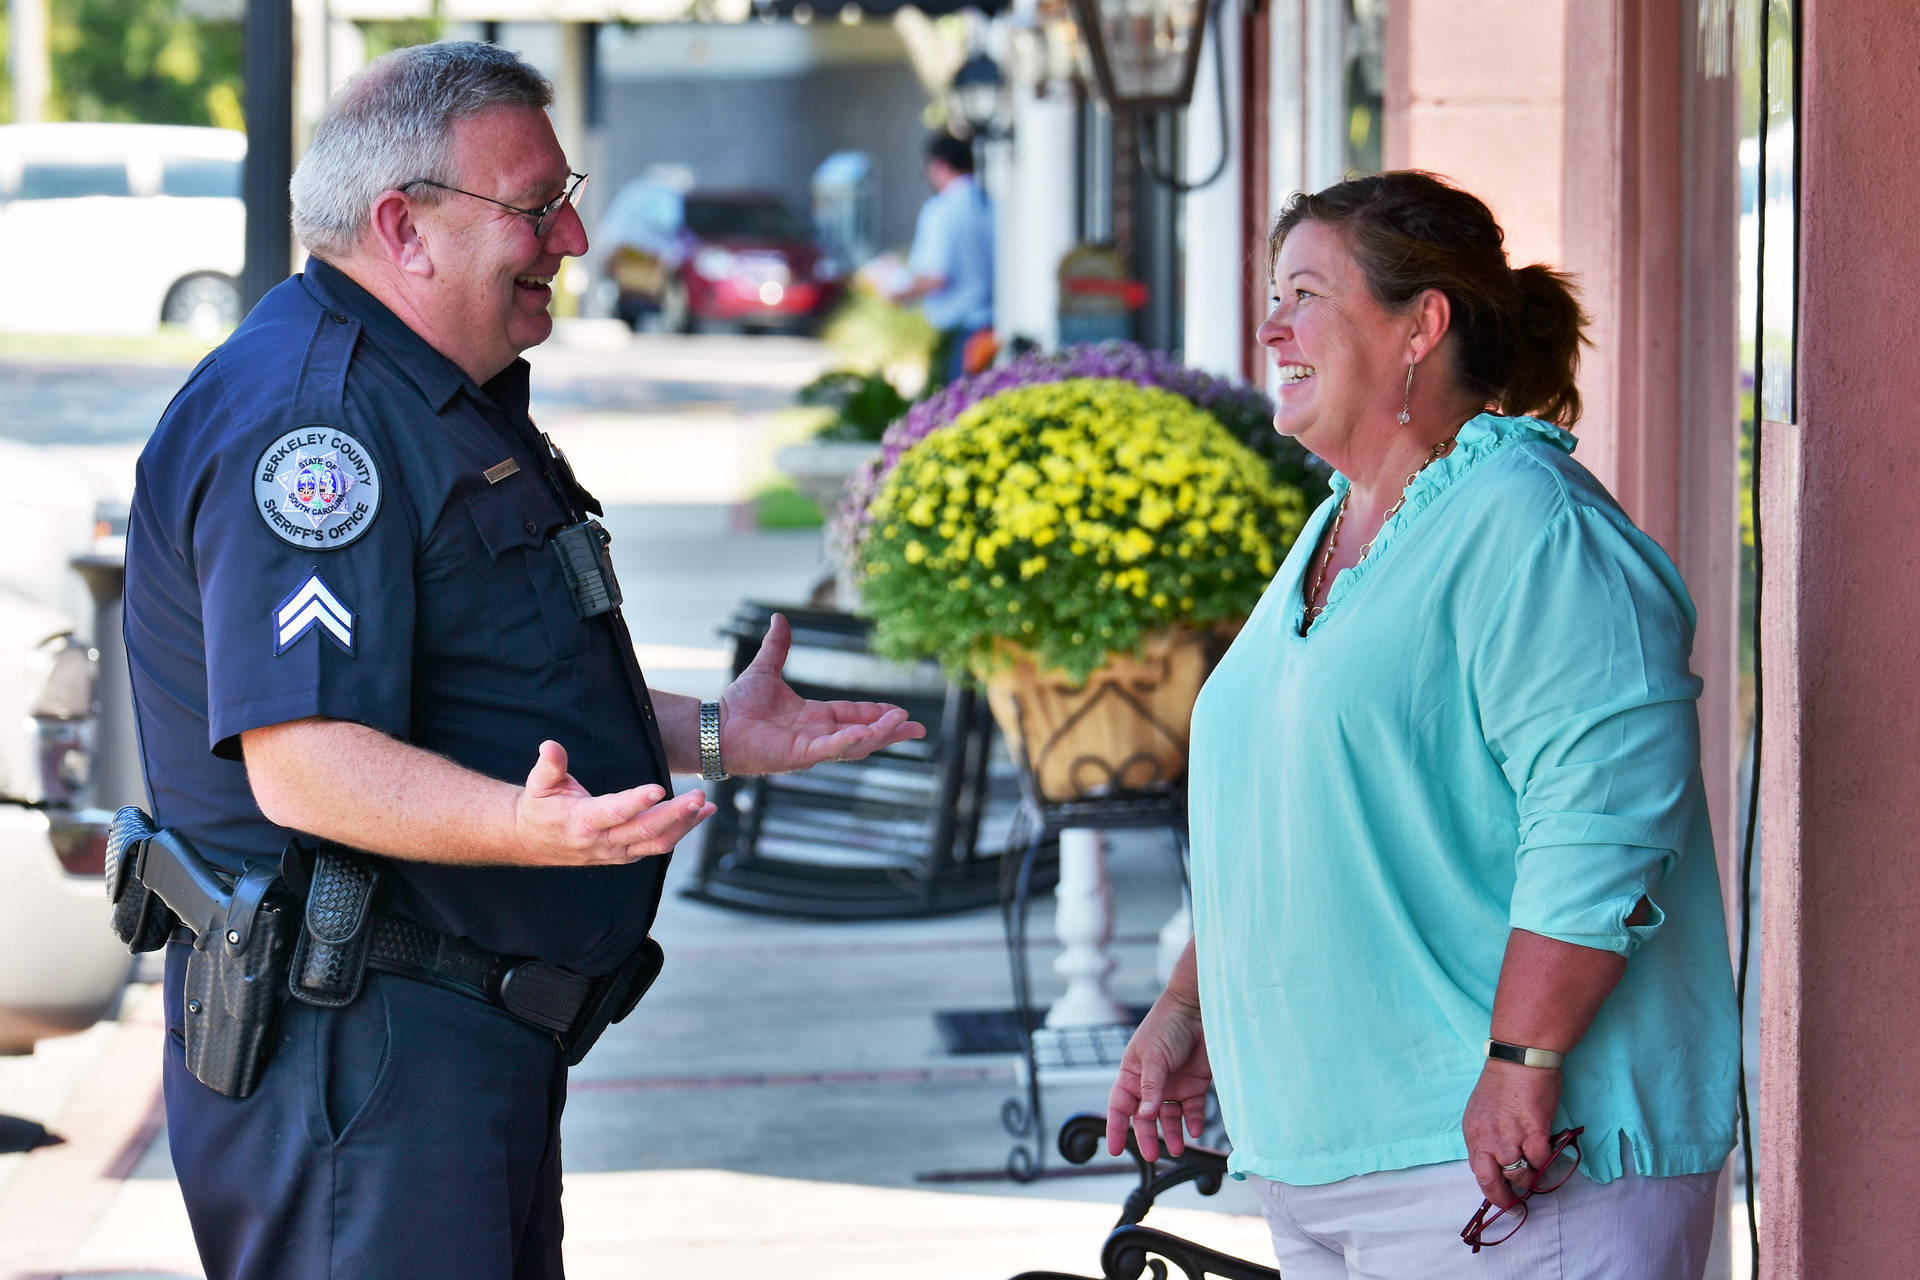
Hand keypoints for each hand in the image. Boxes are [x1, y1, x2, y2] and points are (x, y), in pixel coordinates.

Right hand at [514, 740, 713, 865]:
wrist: (531, 841)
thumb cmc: (539, 808)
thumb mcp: (538, 784)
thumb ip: (550, 766)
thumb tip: (550, 746)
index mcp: (582, 821)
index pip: (614, 812)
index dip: (637, 802)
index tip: (660, 788)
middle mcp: (603, 842)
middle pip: (645, 832)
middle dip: (675, 815)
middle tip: (699, 796)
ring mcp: (616, 852)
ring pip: (657, 843)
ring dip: (684, 825)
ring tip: (706, 805)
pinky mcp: (625, 854)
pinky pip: (657, 846)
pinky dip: (681, 831)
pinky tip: (701, 815)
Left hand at [717, 613, 926, 774]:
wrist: (716, 725)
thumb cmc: (738, 704)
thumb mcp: (766, 670)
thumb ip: (778, 647)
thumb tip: (779, 618)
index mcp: (813, 718)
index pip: (853, 715)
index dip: (876, 714)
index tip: (899, 711)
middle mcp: (816, 735)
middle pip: (863, 735)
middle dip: (891, 731)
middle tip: (918, 730)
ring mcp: (810, 748)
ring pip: (855, 745)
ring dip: (880, 735)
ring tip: (902, 724)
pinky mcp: (799, 756)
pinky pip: (831, 749)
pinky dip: (851, 741)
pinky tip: (869, 734)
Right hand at [1105, 992, 1210, 1161]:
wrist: (1198, 1009)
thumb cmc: (1167, 1025)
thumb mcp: (1154, 1056)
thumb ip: (1151, 1087)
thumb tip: (1145, 1115)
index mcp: (1132, 1074)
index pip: (1120, 1106)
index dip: (1116, 1127)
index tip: (1115, 1150)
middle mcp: (1151, 1083)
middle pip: (1146, 1117)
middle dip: (1148, 1137)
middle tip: (1152, 1155)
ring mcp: (1173, 1085)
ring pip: (1170, 1118)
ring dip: (1172, 1134)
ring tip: (1178, 1148)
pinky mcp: (1195, 1085)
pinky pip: (1192, 1110)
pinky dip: (1193, 1122)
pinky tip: (1194, 1130)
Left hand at [1462, 1059, 1562, 1208]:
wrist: (1520, 1058)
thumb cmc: (1503, 1082)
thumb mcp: (1482, 1112)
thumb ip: (1487, 1137)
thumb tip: (1497, 1160)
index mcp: (1473, 1134)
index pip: (1478, 1172)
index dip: (1491, 1190)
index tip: (1503, 1199)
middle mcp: (1487, 1139)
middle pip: (1491, 1182)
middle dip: (1505, 1198)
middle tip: (1517, 1204)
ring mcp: (1510, 1136)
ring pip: (1520, 1175)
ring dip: (1532, 1176)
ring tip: (1539, 1168)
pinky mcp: (1534, 1132)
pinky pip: (1542, 1161)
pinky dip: (1547, 1163)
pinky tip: (1550, 1155)